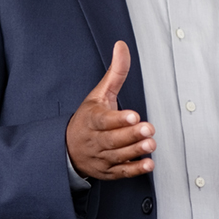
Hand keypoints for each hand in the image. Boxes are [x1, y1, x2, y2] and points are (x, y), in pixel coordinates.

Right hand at [65, 41, 155, 179]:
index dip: (117, 118)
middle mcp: (95, 140)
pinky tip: (148, 164)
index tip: (132, 115)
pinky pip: (121, 172)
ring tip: (150, 144)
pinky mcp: (107, 171)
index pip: (103, 120)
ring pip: (118, 155)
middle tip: (147, 129)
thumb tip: (121, 46)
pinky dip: (134, 170)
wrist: (67, 149)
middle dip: (130, 135)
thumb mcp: (99, 94)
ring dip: (135, 151)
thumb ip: (115, 72)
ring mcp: (101, 157)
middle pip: (112, 139)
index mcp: (92, 119)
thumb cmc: (88, 118)